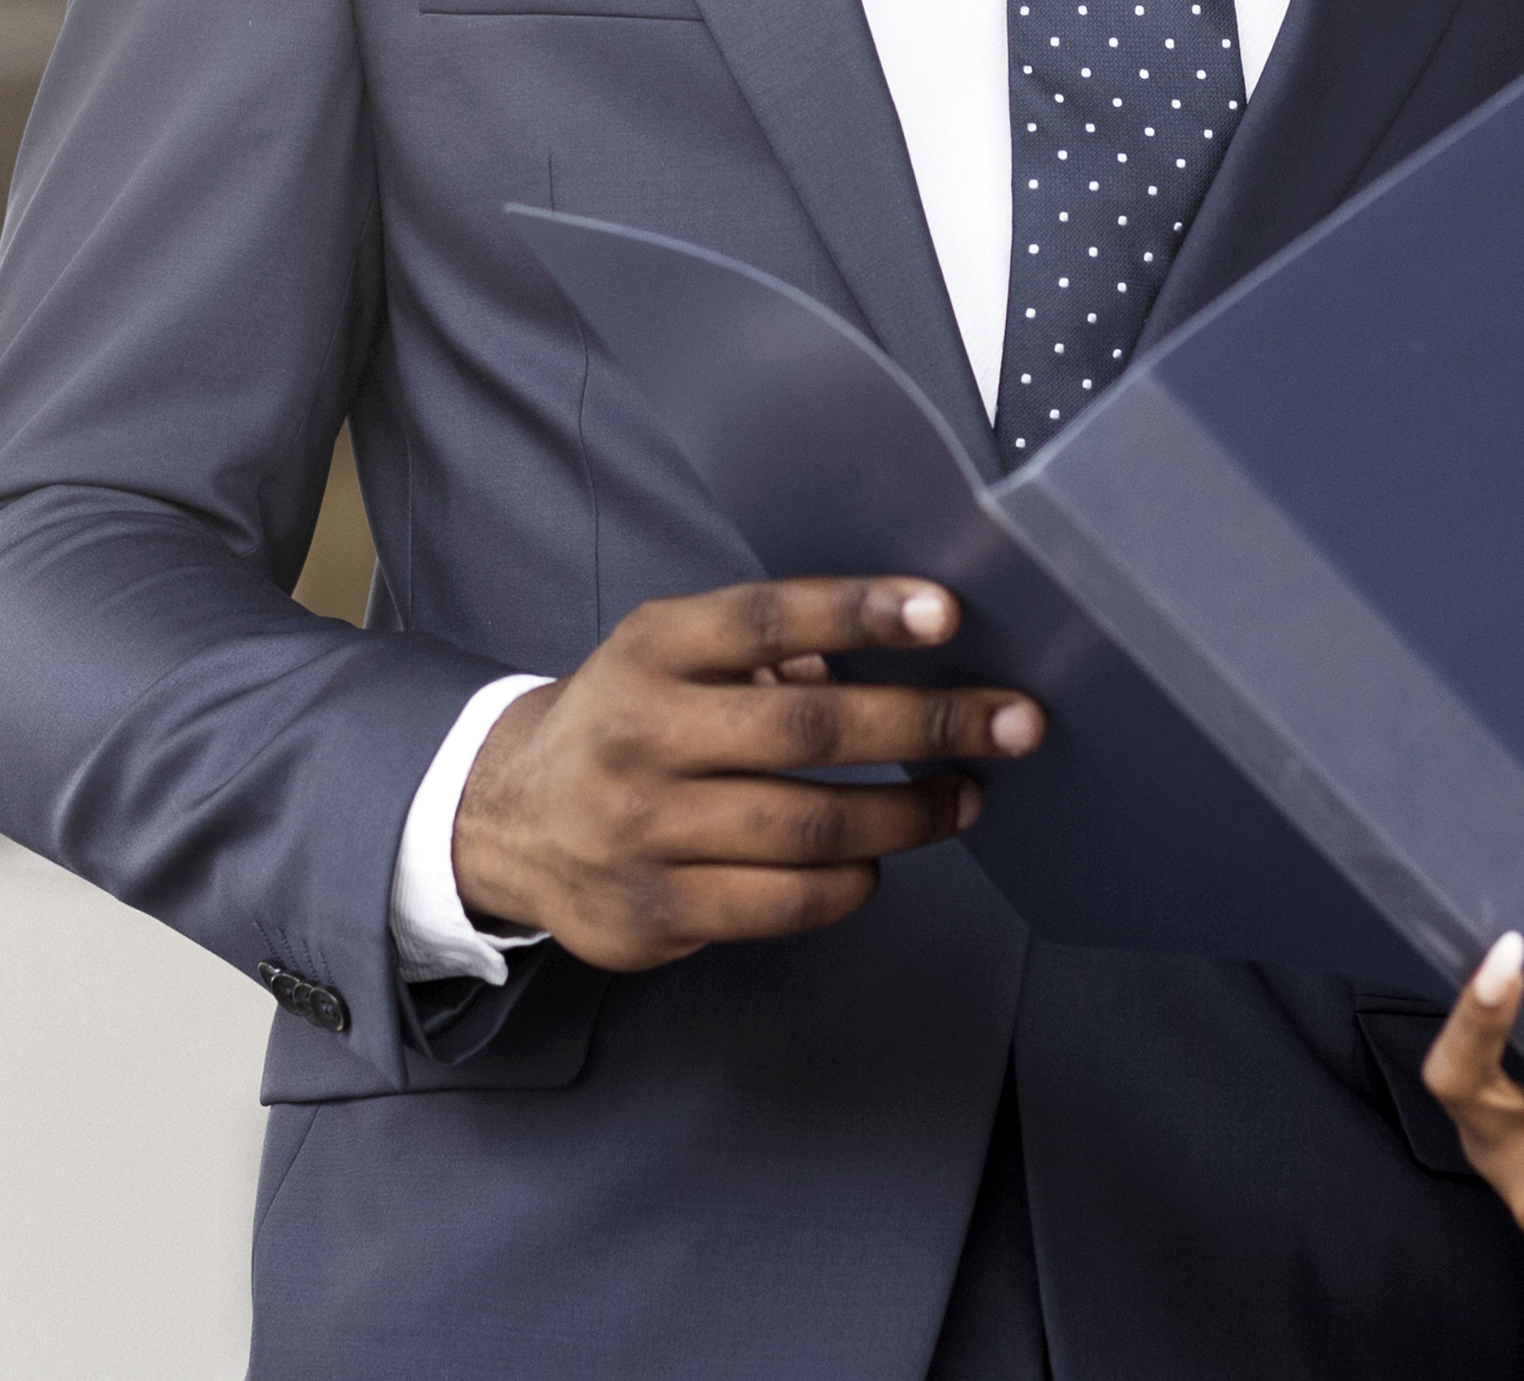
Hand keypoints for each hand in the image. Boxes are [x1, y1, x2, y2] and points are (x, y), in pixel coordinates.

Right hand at [447, 578, 1038, 972]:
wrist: (510, 822)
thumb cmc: (626, 723)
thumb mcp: (670, 658)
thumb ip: (766, 650)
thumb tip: (903, 650)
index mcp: (651, 650)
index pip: (764, 618)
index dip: (858, 612)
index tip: (947, 612)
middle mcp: (641, 734)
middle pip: (809, 728)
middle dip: (928, 725)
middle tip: (1014, 722)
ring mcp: (645, 830)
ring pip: (810, 826)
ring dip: (909, 814)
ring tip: (965, 799)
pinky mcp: (657, 911)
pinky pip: (786, 902)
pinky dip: (851, 882)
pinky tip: (878, 861)